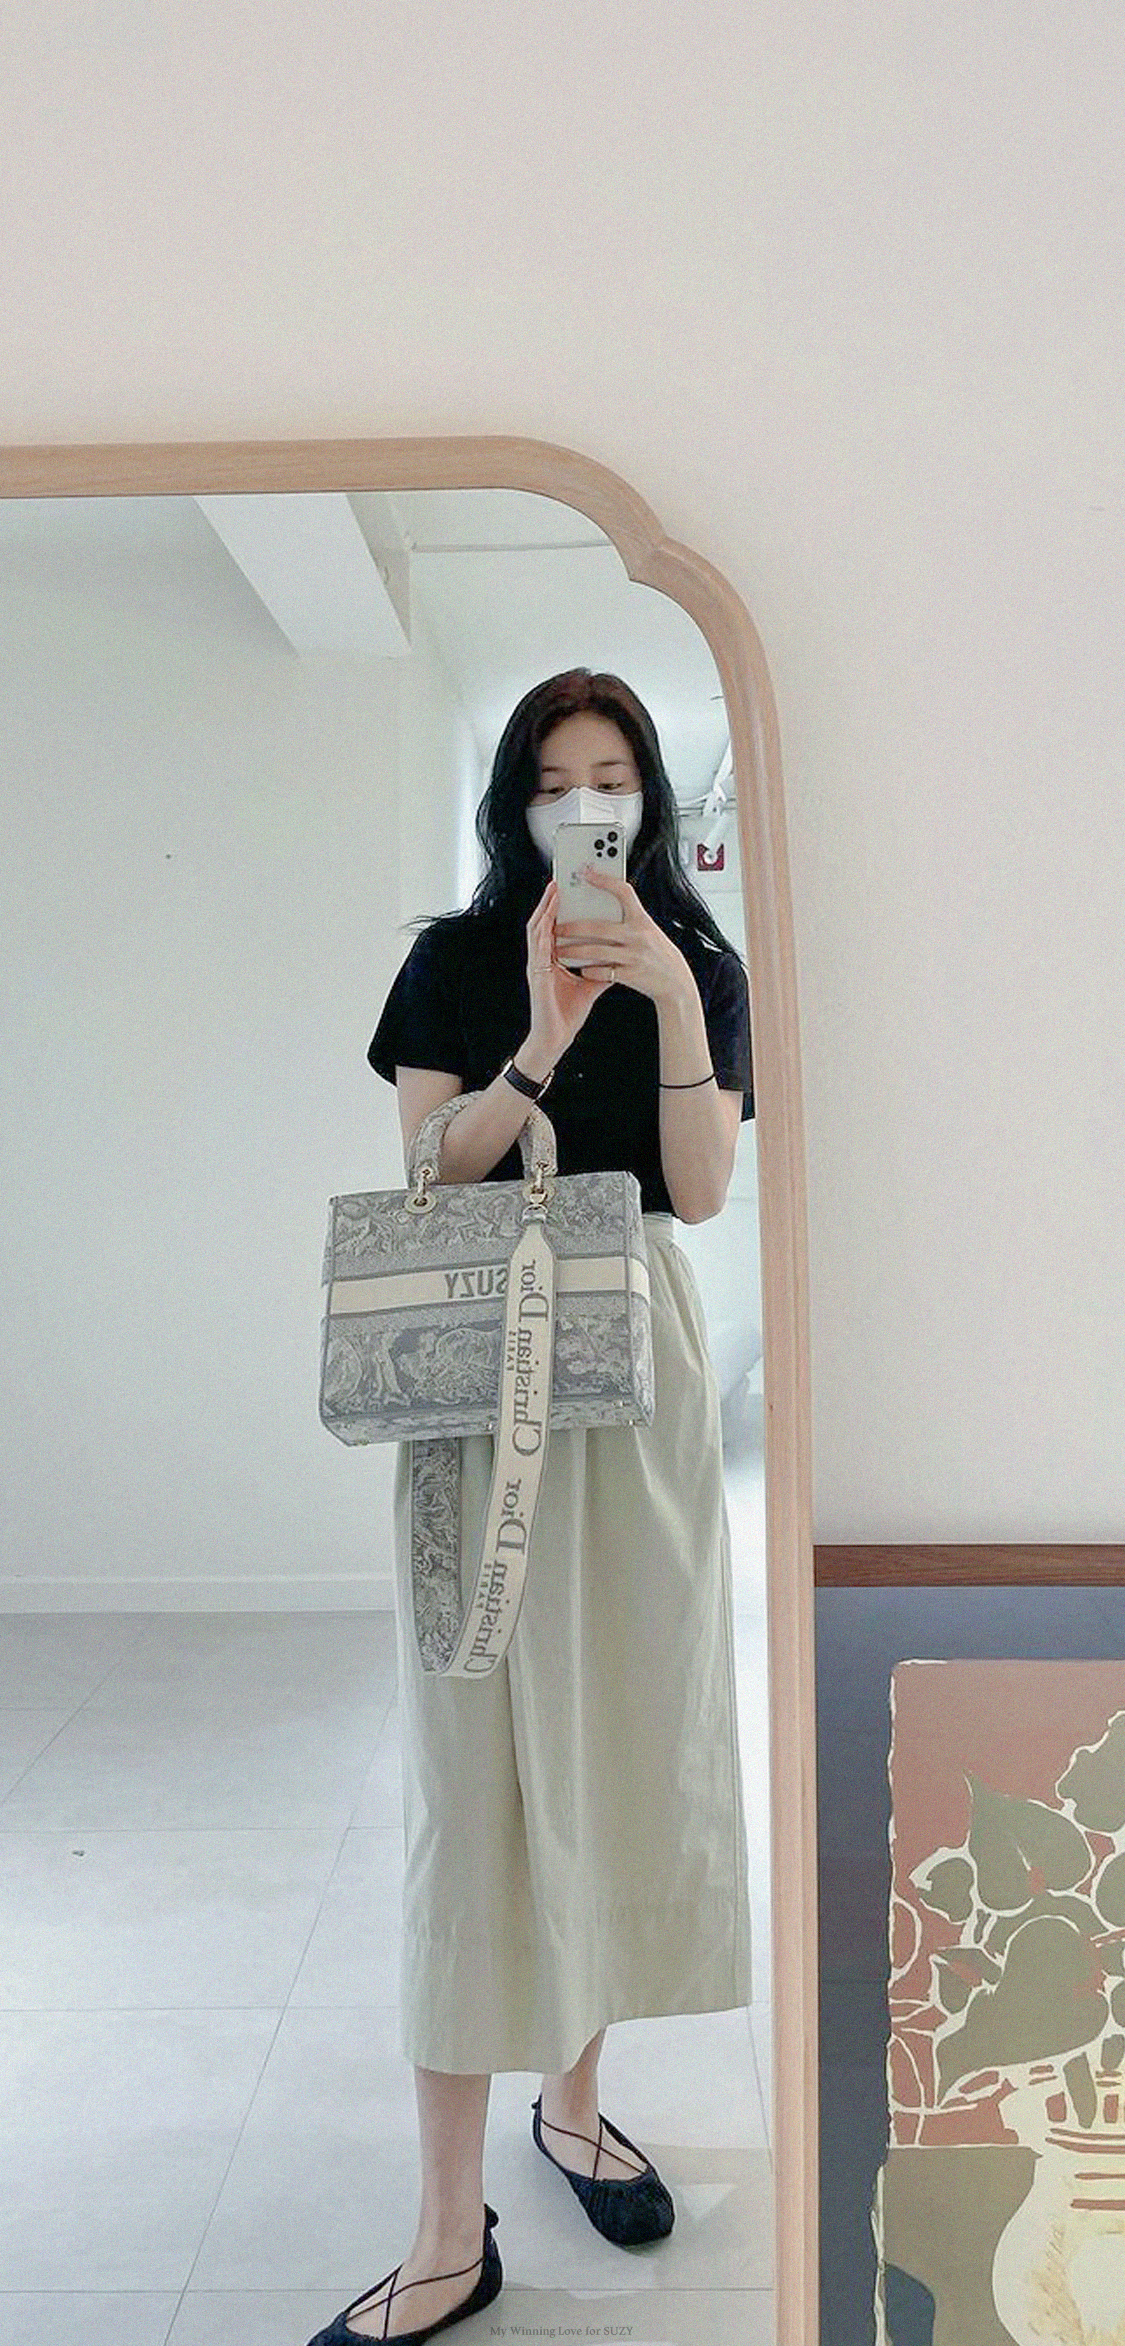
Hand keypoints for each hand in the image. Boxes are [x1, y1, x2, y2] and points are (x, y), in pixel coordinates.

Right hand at [524, 879, 617, 1065]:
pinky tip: (550, 921)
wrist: (556, 1037)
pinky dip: (544, 933)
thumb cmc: (568, 1012)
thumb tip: (620, 955)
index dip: (557, 908)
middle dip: (549, 901)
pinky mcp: (537, 976)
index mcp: (551, 959)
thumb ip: (602, 968)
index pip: (553, 927)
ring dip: (544, 910)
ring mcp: (537, 966)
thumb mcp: (590, 985)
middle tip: (559, 881)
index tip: (566, 890)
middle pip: (542, 923)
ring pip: (537, 931)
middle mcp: (541, 959)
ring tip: (554, 893)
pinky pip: (539, 950)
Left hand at [553, 864, 692, 1008]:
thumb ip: (629, 919)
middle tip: (555, 927)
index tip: (586, 872)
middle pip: (598, 927)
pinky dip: (588, 970)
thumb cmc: (658, 953)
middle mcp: (638, 936)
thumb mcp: (648, 930)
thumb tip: (602, 906)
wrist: (676, 982)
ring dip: (572, 951)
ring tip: (558, 950)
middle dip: (571, 927)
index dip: (605, 880)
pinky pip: (602, 971)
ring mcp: (634, 956)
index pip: (624, 892)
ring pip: (595, 951)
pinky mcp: (630, 975)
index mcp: (642, 920)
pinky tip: (581, 968)